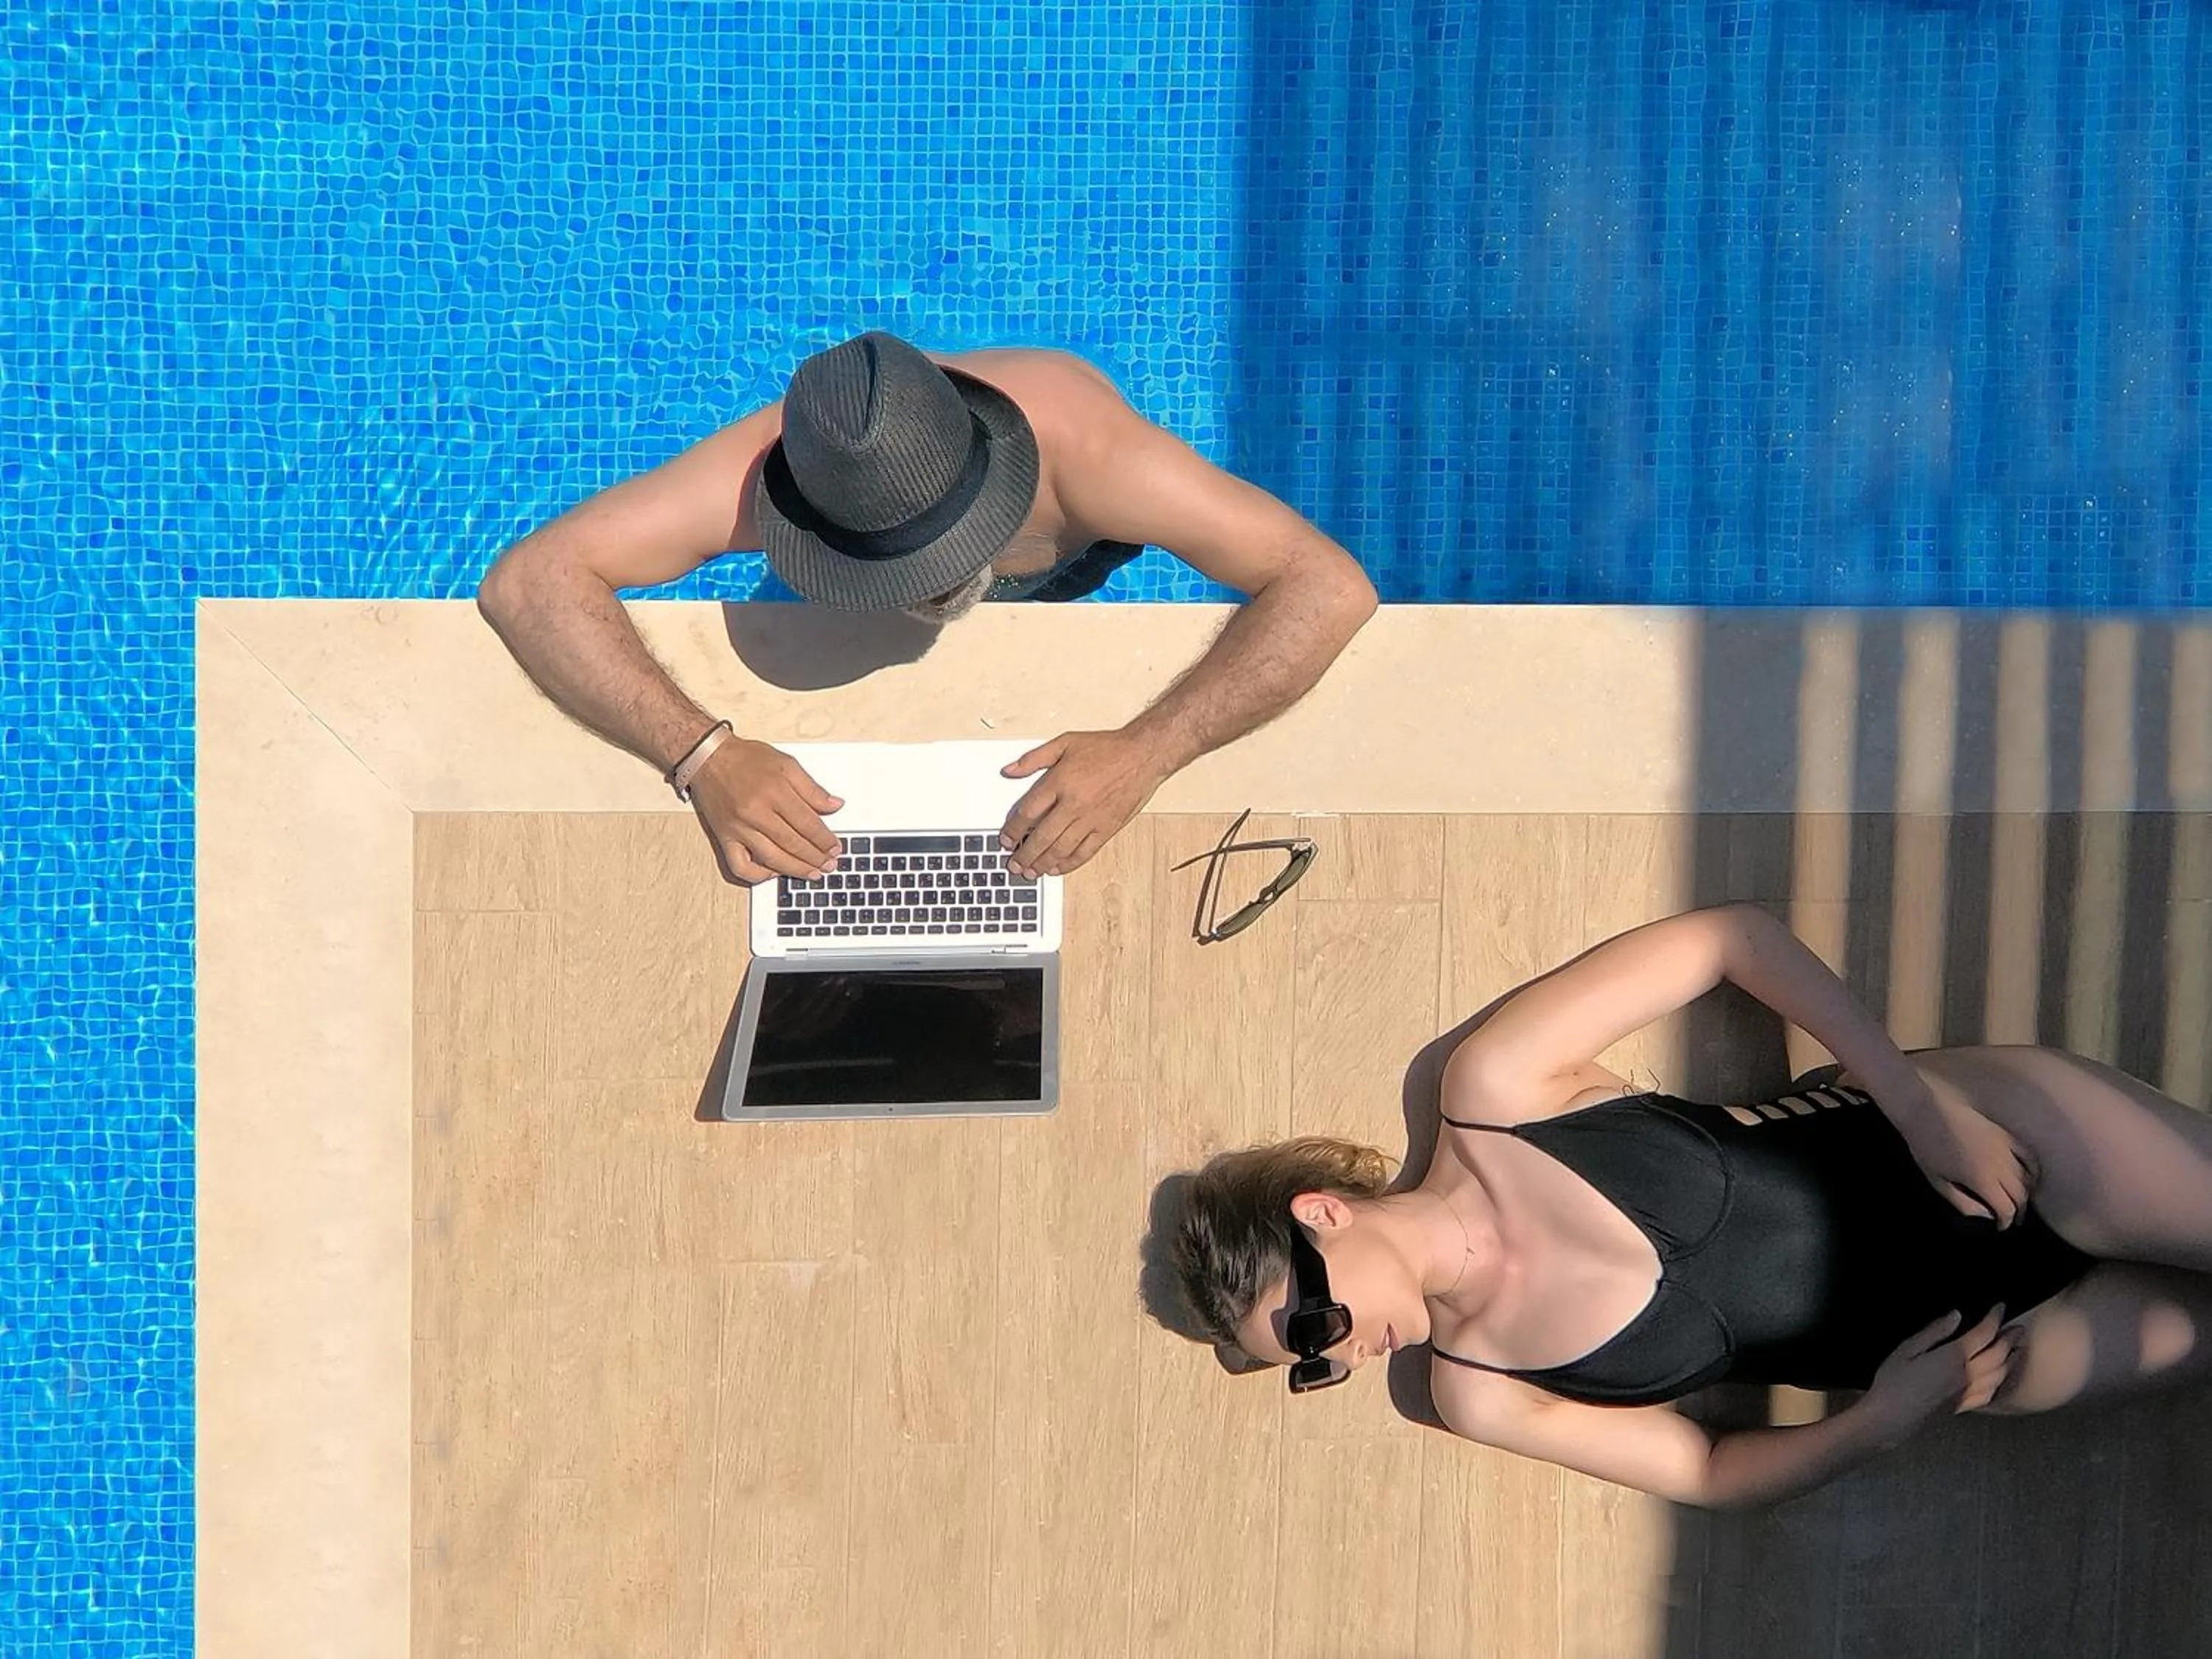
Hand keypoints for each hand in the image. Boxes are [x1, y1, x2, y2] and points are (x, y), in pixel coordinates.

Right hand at [685, 737, 842, 883]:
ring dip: (796, 870)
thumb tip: (835, 805)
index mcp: (775, 792)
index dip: (825, 840)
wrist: (708, 757)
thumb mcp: (786, 763)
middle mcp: (756, 812)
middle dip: (816, 858)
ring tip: (813, 874)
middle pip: (793, 844)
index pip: (808, 824)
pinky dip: (759, 876)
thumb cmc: (745, 758)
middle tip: (830, 865)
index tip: (836, 848)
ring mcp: (739, 828)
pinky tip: (774, 873)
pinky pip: (740, 866)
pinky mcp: (724, 838)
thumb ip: (812, 788)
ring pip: (772, 858)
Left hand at [999, 729, 1170, 876]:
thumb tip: (1009, 770)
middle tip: (1013, 864)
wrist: (1142, 755)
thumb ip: (1033, 759)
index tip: (1005, 840)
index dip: (1012, 830)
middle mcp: (1074, 804)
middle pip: (1041, 837)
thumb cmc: (1107, 749)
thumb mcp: (1065, 743)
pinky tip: (1057, 868)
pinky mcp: (1107, 829)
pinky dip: (1068, 864)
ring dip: (1042, 864)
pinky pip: (1084, 852)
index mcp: (1060, 782)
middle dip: (1023, 855)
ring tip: (1030, 872)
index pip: (1027, 813)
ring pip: (1060, 849)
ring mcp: (1091, 819)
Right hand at [1861, 1307, 2019, 1439]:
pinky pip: (1991, 1394)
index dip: (1995, 1318)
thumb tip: (1956, 1316)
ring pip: (2000, 1375)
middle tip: (2017, 1328)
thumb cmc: (1893, 1381)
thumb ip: (1934, 1332)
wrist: (1890, 1417)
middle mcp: (1966, 1376)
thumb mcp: (1907, 1349)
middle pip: (1998, 1355)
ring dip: (2011, 1360)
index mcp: (1953, 1358)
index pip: (1983, 1334)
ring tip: (2016, 1350)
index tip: (2000, 1307)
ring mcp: (1967, 1393)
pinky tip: (2001, 1377)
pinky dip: (2001, 1382)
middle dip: (2010, 1339)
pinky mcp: (1963, 1406)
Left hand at [1891, 1083, 2036, 1227]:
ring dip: (2027, 1193)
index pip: (2006, 1208)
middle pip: (2020, 1195)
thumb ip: (1962, 1202)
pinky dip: (2035, 1170)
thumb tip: (1985, 1216)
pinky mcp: (2006, 1135)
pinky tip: (2031, 1178)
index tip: (2001, 1226)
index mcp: (1981, 1179)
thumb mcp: (1937, 1181)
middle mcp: (1999, 1165)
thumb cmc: (1926, 1147)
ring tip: (2020, 1202)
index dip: (2006, 1221)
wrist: (1926, 1111)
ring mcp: (2006, 1148)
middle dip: (2018, 1211)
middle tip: (2012, 1219)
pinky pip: (2030, 1156)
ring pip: (2028, 1178)